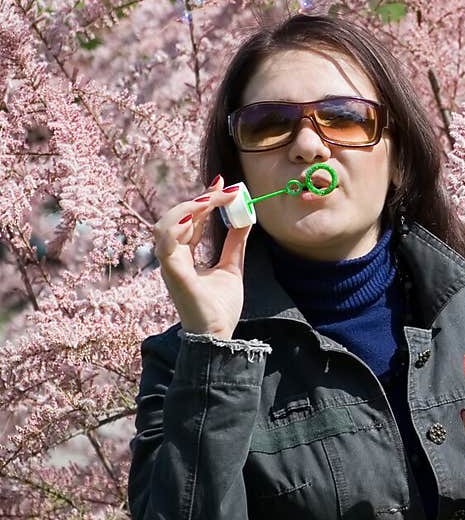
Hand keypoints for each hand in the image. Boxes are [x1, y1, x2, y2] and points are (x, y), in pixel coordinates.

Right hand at [152, 174, 251, 339]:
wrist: (218, 335)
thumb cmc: (220, 307)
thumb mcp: (232, 266)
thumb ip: (234, 242)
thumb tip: (244, 216)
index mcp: (185, 255)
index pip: (189, 220)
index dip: (202, 200)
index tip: (223, 184)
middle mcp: (174, 257)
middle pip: (177, 218)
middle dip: (199, 199)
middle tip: (223, 189)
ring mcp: (170, 265)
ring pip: (165, 226)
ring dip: (188, 208)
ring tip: (211, 199)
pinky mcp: (171, 273)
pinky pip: (165, 244)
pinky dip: (176, 228)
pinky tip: (193, 218)